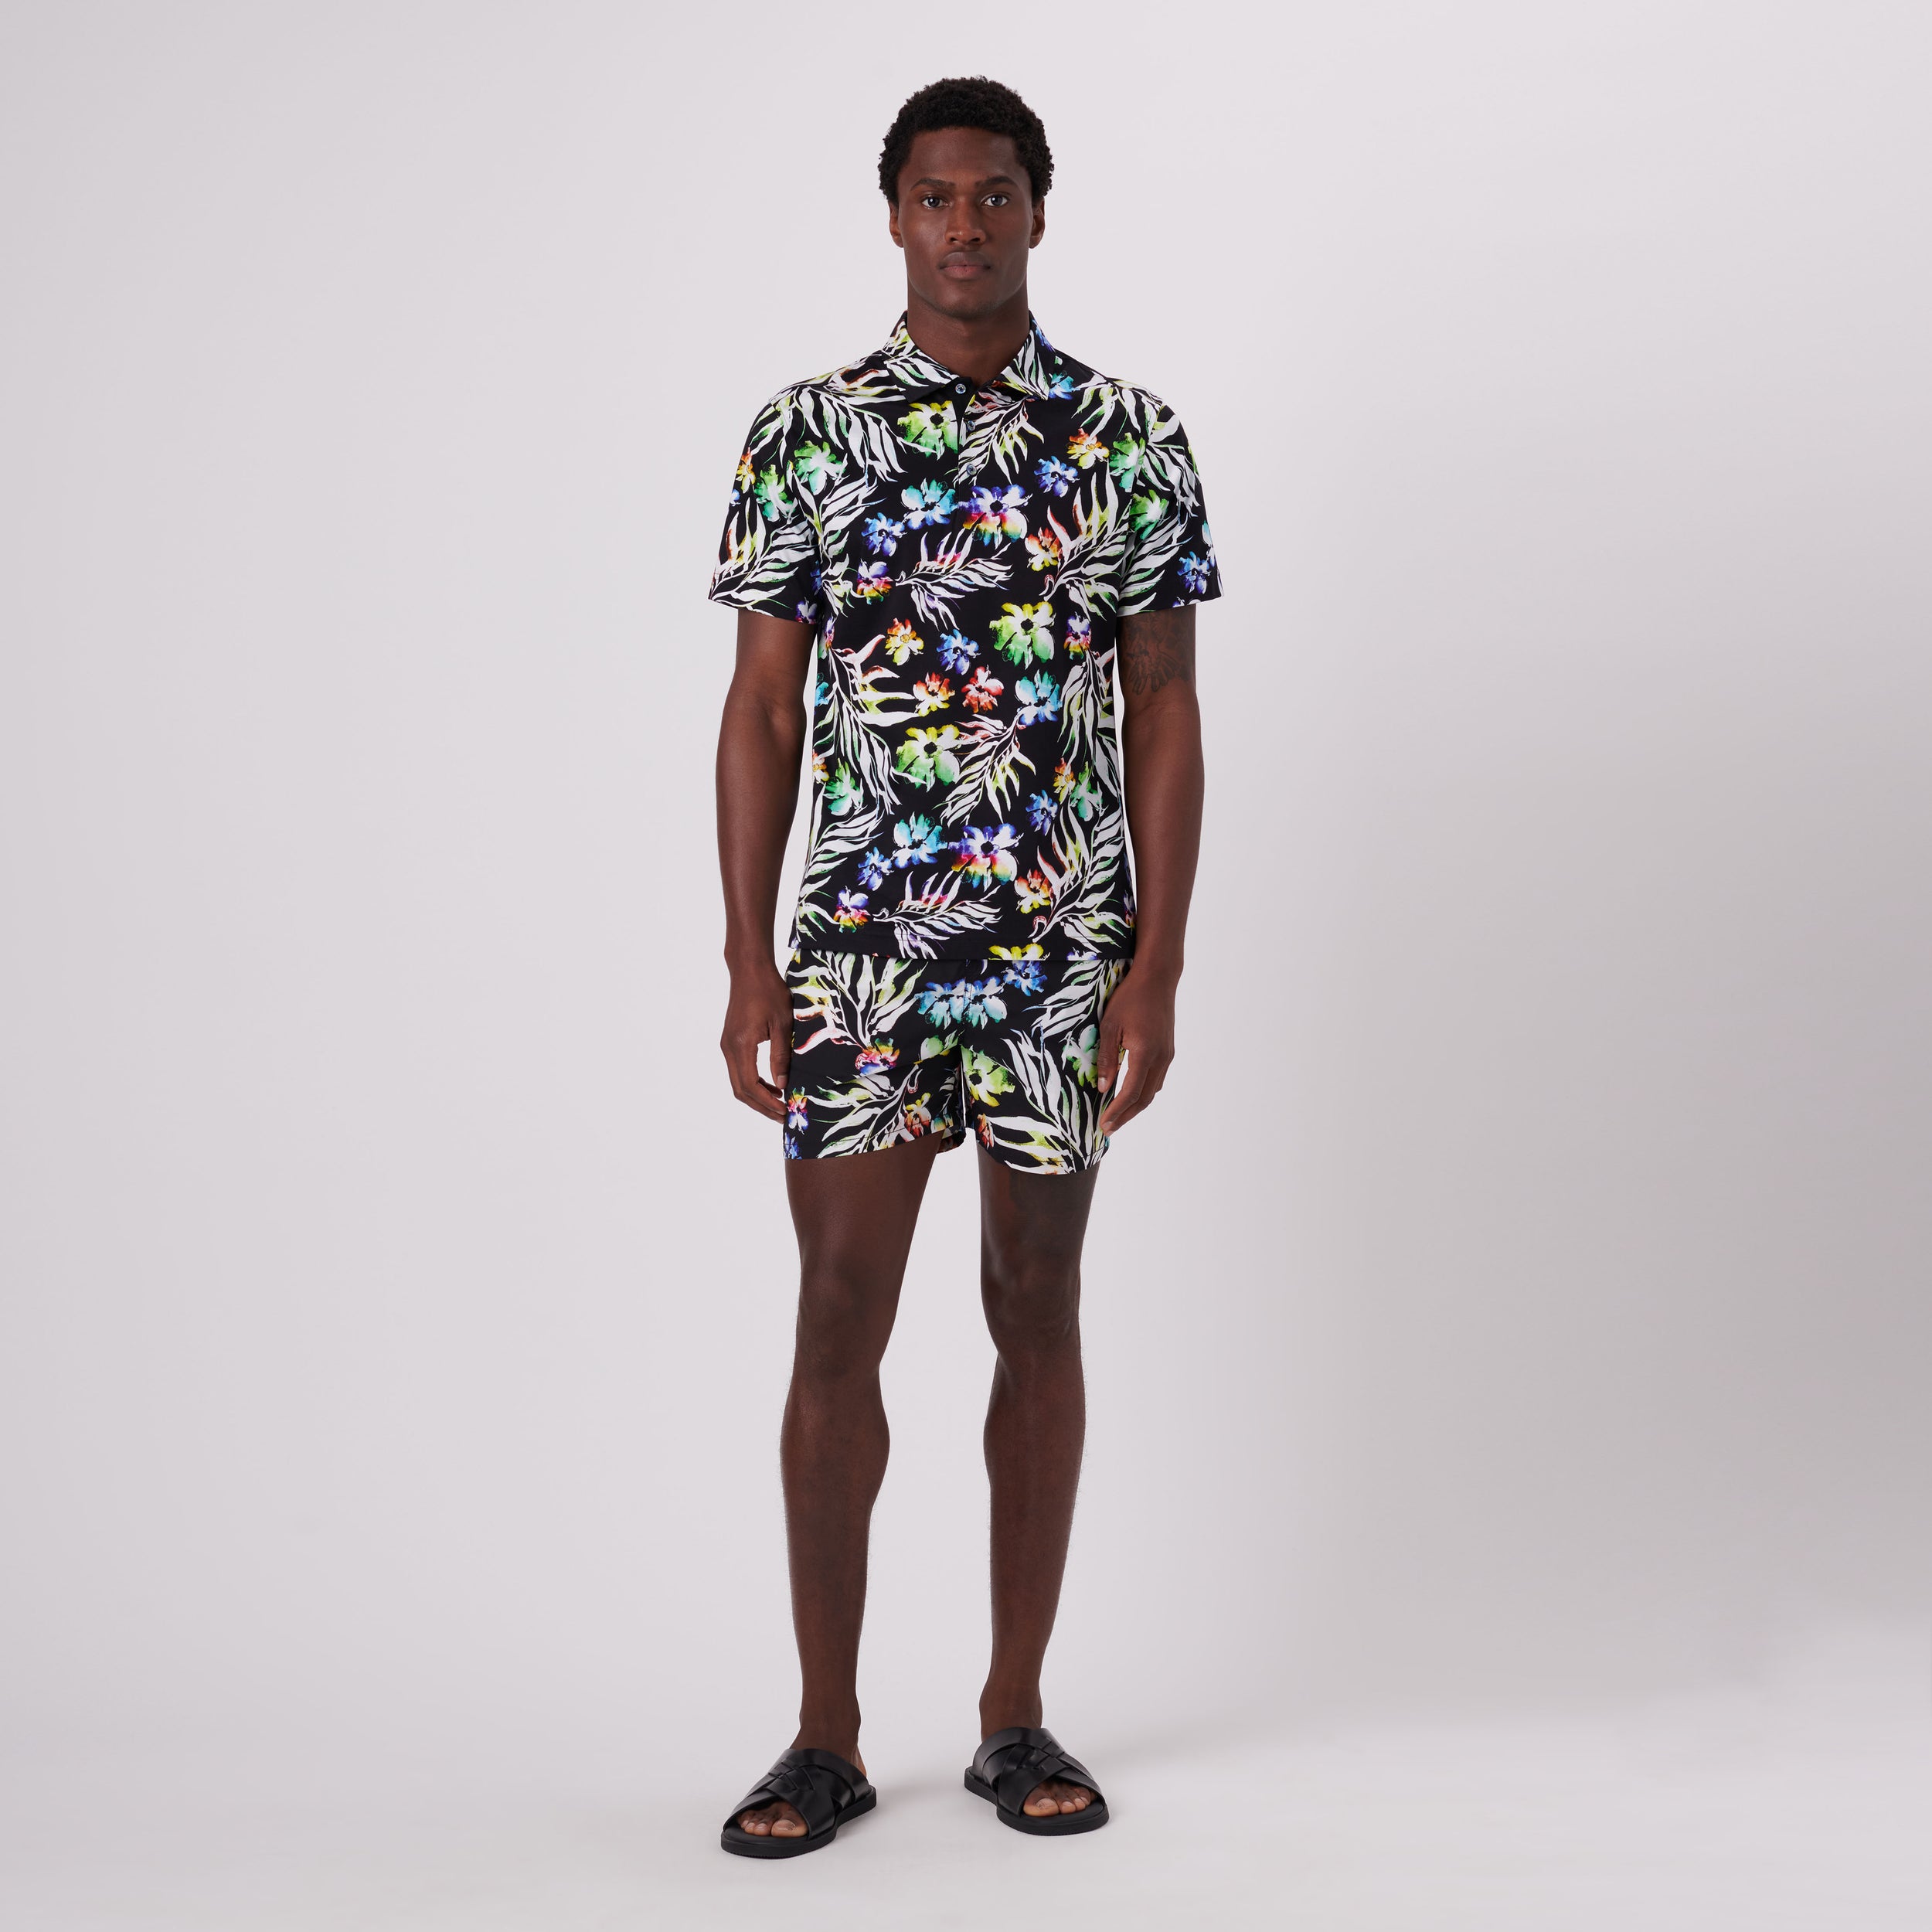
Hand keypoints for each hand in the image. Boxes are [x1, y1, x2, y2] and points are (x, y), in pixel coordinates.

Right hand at [720, 960, 792, 1122]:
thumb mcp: (782, 1024)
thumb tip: (782, 1086)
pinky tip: (771, 1084)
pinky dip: (753, 1082)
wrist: (749, 970)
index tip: (785, 1111)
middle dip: (761, 1106)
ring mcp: (727, 1045)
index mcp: (741, 1045)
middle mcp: (729, 1048)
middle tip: (783, 1116)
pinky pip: (738, 1070)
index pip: (751, 1085)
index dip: (767, 1103)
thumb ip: (781, 1056)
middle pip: (740, 1090)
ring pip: (738, 1082)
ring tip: (780, 1103)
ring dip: (757, 1096)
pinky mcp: (730, 1041)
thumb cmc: (769, 991)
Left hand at [1096, 965, 1177, 1136]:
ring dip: (1135, 1106)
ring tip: (1118, 1116)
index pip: (1130, 1093)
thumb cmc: (1130, 998)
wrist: (1158, 978)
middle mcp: (1161, 1059)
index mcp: (1145, 1054)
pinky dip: (1143, 1092)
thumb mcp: (1109, 1026)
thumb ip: (1106, 1059)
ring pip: (1153, 1090)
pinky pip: (1157, 1079)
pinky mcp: (1168, 1050)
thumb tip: (1101, 1088)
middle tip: (1109, 1129)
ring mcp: (1167, 1055)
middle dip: (1126, 1116)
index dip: (1117, 1112)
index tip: (1104, 1125)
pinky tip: (1131, 1093)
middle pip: (1144, 1098)